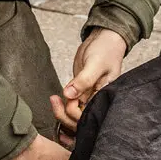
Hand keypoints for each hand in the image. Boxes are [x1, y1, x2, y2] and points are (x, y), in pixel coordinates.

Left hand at [51, 28, 126, 142]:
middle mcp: (96, 100)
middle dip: (65, 116)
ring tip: (54, 99)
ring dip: (61, 112)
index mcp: (105, 97)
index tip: (69, 98)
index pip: (89, 116)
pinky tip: (55, 101)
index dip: (76, 113)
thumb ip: (83, 80)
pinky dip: (62, 106)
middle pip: (80, 121)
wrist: (104, 38)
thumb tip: (68, 95)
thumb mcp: (96, 64)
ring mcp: (88, 96)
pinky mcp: (80, 90)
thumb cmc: (106, 50)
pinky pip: (71, 104)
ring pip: (73, 115)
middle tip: (55, 101)